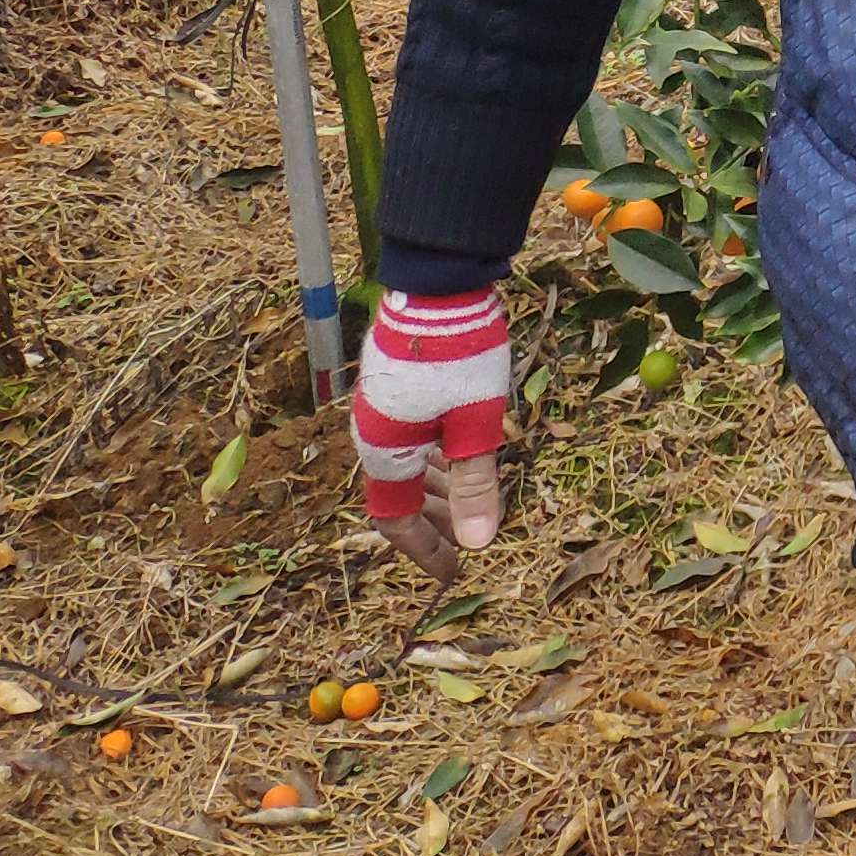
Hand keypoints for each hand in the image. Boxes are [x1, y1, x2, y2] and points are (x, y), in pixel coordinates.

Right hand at [351, 288, 511, 582]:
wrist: (439, 282)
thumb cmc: (459, 355)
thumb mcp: (476, 423)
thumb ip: (476, 484)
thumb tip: (478, 543)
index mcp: (384, 451)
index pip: (395, 519)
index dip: (424, 550)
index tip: (451, 573)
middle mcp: (377, 433)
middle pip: (404, 493)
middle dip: (440, 520)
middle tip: (476, 536)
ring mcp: (388, 407)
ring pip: (413, 463)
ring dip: (443, 487)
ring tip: (478, 501)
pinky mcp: (403, 383)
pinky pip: (418, 437)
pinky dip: (442, 456)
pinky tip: (467, 456)